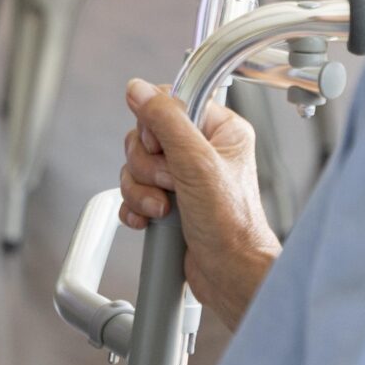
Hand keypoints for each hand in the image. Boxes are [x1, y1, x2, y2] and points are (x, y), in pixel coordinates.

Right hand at [118, 80, 278, 324]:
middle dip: (147, 166)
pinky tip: (151, 221)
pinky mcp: (168, 202)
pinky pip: (134, 192)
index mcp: (220, 130)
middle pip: (146, 136)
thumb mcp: (196, 163)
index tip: (162, 145)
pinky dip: (136, 207)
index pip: (171, 102)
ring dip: (141, 190)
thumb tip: (139, 89)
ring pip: (136, 166)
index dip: (156, 124)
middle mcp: (201, 151)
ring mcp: (183, 179)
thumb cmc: (231, 225)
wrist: (229, 275)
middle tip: (170, 184)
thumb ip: (166, 120)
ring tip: (163, 209)